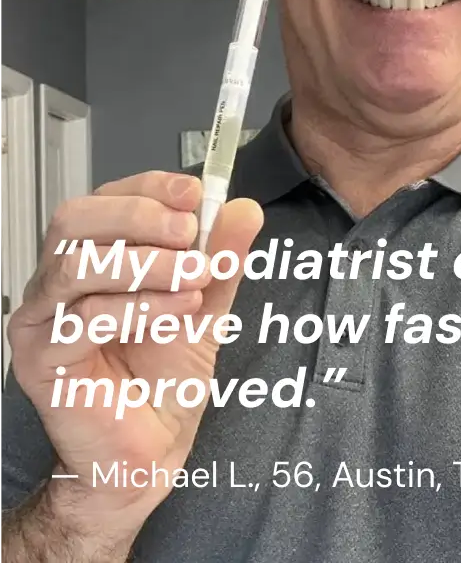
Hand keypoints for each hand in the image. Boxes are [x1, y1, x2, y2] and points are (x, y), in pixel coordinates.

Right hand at [8, 171, 262, 542]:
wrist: (152, 447)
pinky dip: (140, 306)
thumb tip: (243, 210)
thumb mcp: (207, 304)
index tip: (195, 192)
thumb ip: (222, 257)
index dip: (150, 187)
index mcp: (95, 256)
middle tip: (190, 232)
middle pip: (76, 220)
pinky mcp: (42, 360)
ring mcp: (43, 319)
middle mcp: (60, 281)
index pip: (107, 199)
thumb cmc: (167, 376)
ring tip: (196, 276)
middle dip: (140, 216)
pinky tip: (179, 309)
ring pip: (78, 265)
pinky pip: (83, 319)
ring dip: (147, 264)